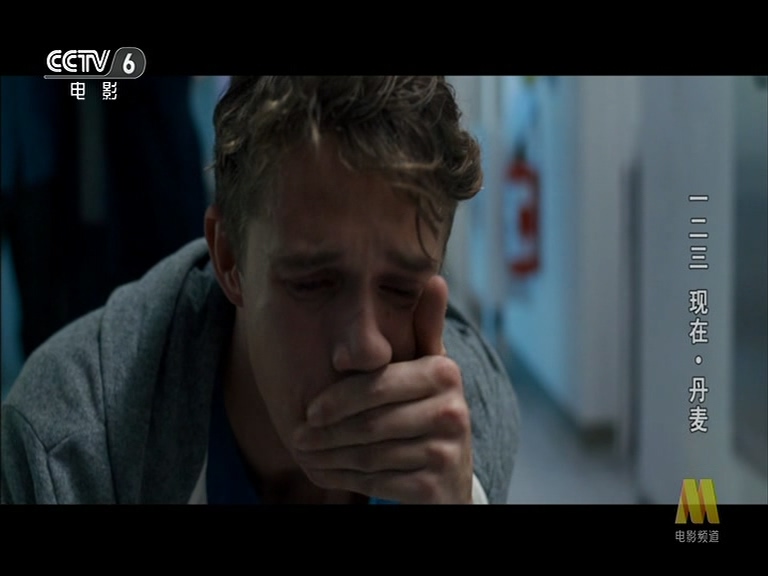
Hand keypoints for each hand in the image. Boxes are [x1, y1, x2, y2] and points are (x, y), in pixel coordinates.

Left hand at [293, 275, 473, 503]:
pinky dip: (345, 479)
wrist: (449, 472)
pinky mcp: (436, 487)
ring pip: (370, 454)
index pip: (377, 384)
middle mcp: (453, 411)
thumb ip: (424, 325)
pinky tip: (326, 473)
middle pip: (370, 423)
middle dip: (326, 433)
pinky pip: (378, 482)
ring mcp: (448, 451)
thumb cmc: (425, 407)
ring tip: (305, 453)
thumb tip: (434, 278)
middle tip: (297, 436)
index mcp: (444, 373)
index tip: (307, 410)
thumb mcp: (427, 364)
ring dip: (329, 457)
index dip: (337, 400)